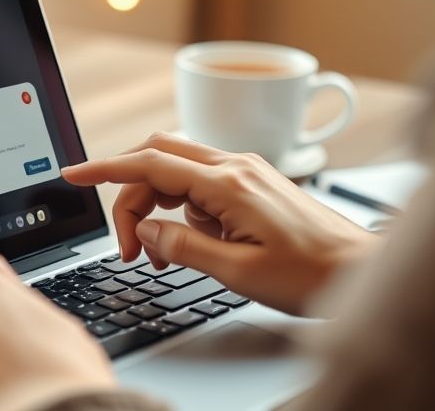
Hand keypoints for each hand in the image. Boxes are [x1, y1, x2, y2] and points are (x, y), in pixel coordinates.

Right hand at [61, 132, 380, 314]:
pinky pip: (199, 183)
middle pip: (157, 159)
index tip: (72, 174)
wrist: (362, 272)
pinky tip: (192, 243)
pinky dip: (180, 209)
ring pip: (176, 170)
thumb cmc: (312, 275)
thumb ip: (182, 246)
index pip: (149, 164)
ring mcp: (245, 172)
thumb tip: (144, 231)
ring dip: (155, 205)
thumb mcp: (237, 272)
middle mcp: (235, 166)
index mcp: (228, 183)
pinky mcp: (252, 183)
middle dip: (129, 195)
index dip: (104, 169)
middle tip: (127, 246)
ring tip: (159, 254)